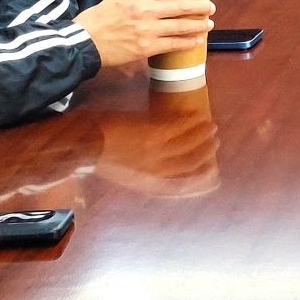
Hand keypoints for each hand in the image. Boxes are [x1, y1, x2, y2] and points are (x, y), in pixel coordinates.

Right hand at [73, 0, 216, 69]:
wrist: (85, 41)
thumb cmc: (99, 19)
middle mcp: (144, 10)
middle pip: (180, 6)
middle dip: (200, 6)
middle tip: (211, 7)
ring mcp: (147, 29)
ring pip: (181, 26)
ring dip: (198, 25)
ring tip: (208, 23)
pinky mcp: (147, 47)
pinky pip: (174, 44)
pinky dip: (188, 42)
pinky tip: (197, 40)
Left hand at [95, 106, 223, 197]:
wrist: (84, 143)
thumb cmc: (99, 157)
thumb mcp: (123, 172)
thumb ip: (143, 170)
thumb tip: (159, 163)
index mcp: (148, 182)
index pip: (180, 185)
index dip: (198, 182)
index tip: (212, 176)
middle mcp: (155, 171)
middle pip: (189, 163)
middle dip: (205, 153)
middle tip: (215, 143)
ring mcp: (155, 152)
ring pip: (188, 144)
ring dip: (202, 134)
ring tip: (211, 126)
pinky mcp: (152, 134)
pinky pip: (178, 127)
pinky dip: (190, 121)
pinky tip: (196, 114)